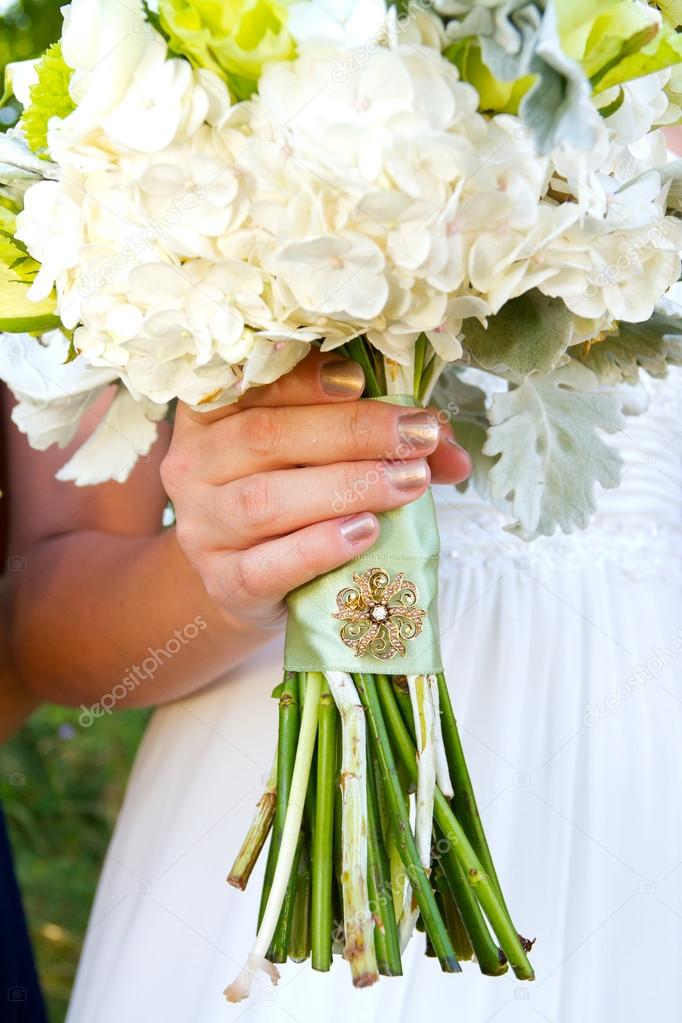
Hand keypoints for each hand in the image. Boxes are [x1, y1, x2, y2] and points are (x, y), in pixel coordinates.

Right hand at [161, 351, 470, 628]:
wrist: (248, 581)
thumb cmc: (290, 499)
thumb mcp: (319, 455)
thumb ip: (375, 437)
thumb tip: (448, 448)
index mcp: (212, 414)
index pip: (250, 384)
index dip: (305, 379)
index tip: (361, 380)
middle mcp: (194, 465)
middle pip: (267, 437)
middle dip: (352, 432)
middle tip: (417, 437)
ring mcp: (203, 528)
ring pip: (268, 500)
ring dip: (347, 487)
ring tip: (409, 483)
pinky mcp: (224, 583)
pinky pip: (268, 565)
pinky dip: (319, 547)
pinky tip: (365, 532)